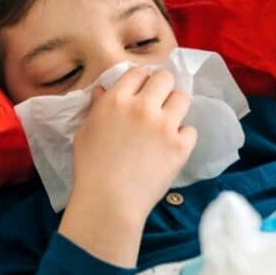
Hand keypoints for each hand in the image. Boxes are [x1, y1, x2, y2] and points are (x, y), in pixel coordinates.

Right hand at [58, 68, 197, 265]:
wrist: (109, 202)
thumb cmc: (90, 168)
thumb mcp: (85, 132)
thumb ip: (97, 107)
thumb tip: (103, 90)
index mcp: (116, 100)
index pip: (137, 72)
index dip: (139, 81)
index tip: (139, 91)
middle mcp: (143, 107)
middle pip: (165, 78)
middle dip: (161, 87)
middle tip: (157, 103)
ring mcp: (165, 126)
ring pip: (183, 98)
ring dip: (175, 107)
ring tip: (167, 122)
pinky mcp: (181, 147)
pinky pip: (190, 130)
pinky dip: (182, 137)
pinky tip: (170, 147)